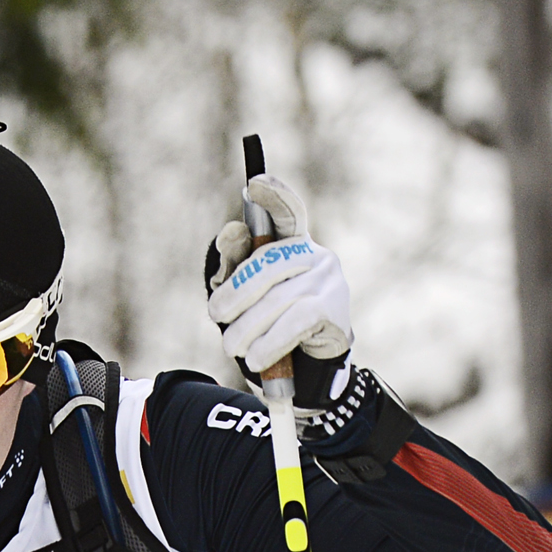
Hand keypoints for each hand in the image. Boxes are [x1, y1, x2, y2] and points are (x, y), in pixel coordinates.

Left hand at [202, 173, 352, 394]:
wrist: (308, 366)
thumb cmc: (271, 321)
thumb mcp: (245, 294)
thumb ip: (235, 266)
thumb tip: (232, 231)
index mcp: (292, 241)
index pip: (287, 211)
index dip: (274, 196)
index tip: (254, 185)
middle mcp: (315, 254)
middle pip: (268, 263)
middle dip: (236, 293)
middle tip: (217, 316)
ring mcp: (328, 279)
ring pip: (279, 299)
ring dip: (248, 328)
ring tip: (231, 346)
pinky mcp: (335, 307)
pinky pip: (296, 322)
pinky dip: (271, 342)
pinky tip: (256, 357)